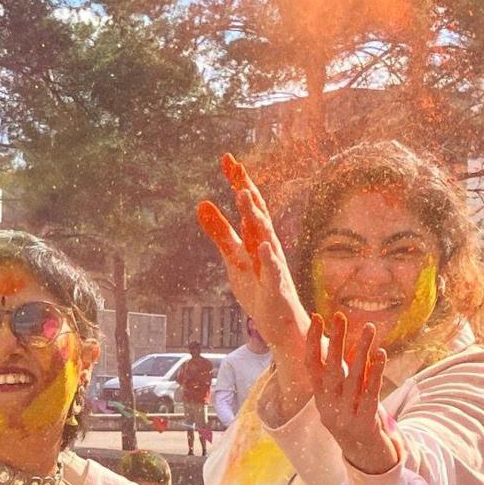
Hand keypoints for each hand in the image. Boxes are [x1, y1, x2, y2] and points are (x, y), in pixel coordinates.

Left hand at [196, 154, 315, 372]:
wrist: (282, 326)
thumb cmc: (259, 289)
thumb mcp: (233, 258)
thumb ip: (219, 231)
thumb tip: (201, 203)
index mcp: (257, 238)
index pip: (248, 205)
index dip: (238, 182)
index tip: (228, 158)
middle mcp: (268, 247)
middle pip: (258, 214)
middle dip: (247, 190)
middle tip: (236, 167)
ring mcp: (274, 267)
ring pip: (266, 237)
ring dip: (255, 217)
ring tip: (243, 196)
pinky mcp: (276, 289)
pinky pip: (273, 272)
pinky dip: (269, 258)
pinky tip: (263, 245)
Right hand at [305, 311, 400, 474]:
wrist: (364, 456)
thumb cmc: (352, 419)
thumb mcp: (341, 398)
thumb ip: (341, 375)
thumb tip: (344, 345)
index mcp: (320, 398)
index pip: (312, 366)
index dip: (313, 342)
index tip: (317, 318)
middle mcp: (329, 407)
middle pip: (331, 369)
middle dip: (336, 341)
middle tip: (339, 317)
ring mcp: (345, 416)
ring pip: (353, 379)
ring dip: (361, 351)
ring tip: (369, 328)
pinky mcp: (365, 423)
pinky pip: (371, 393)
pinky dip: (376, 372)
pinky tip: (381, 354)